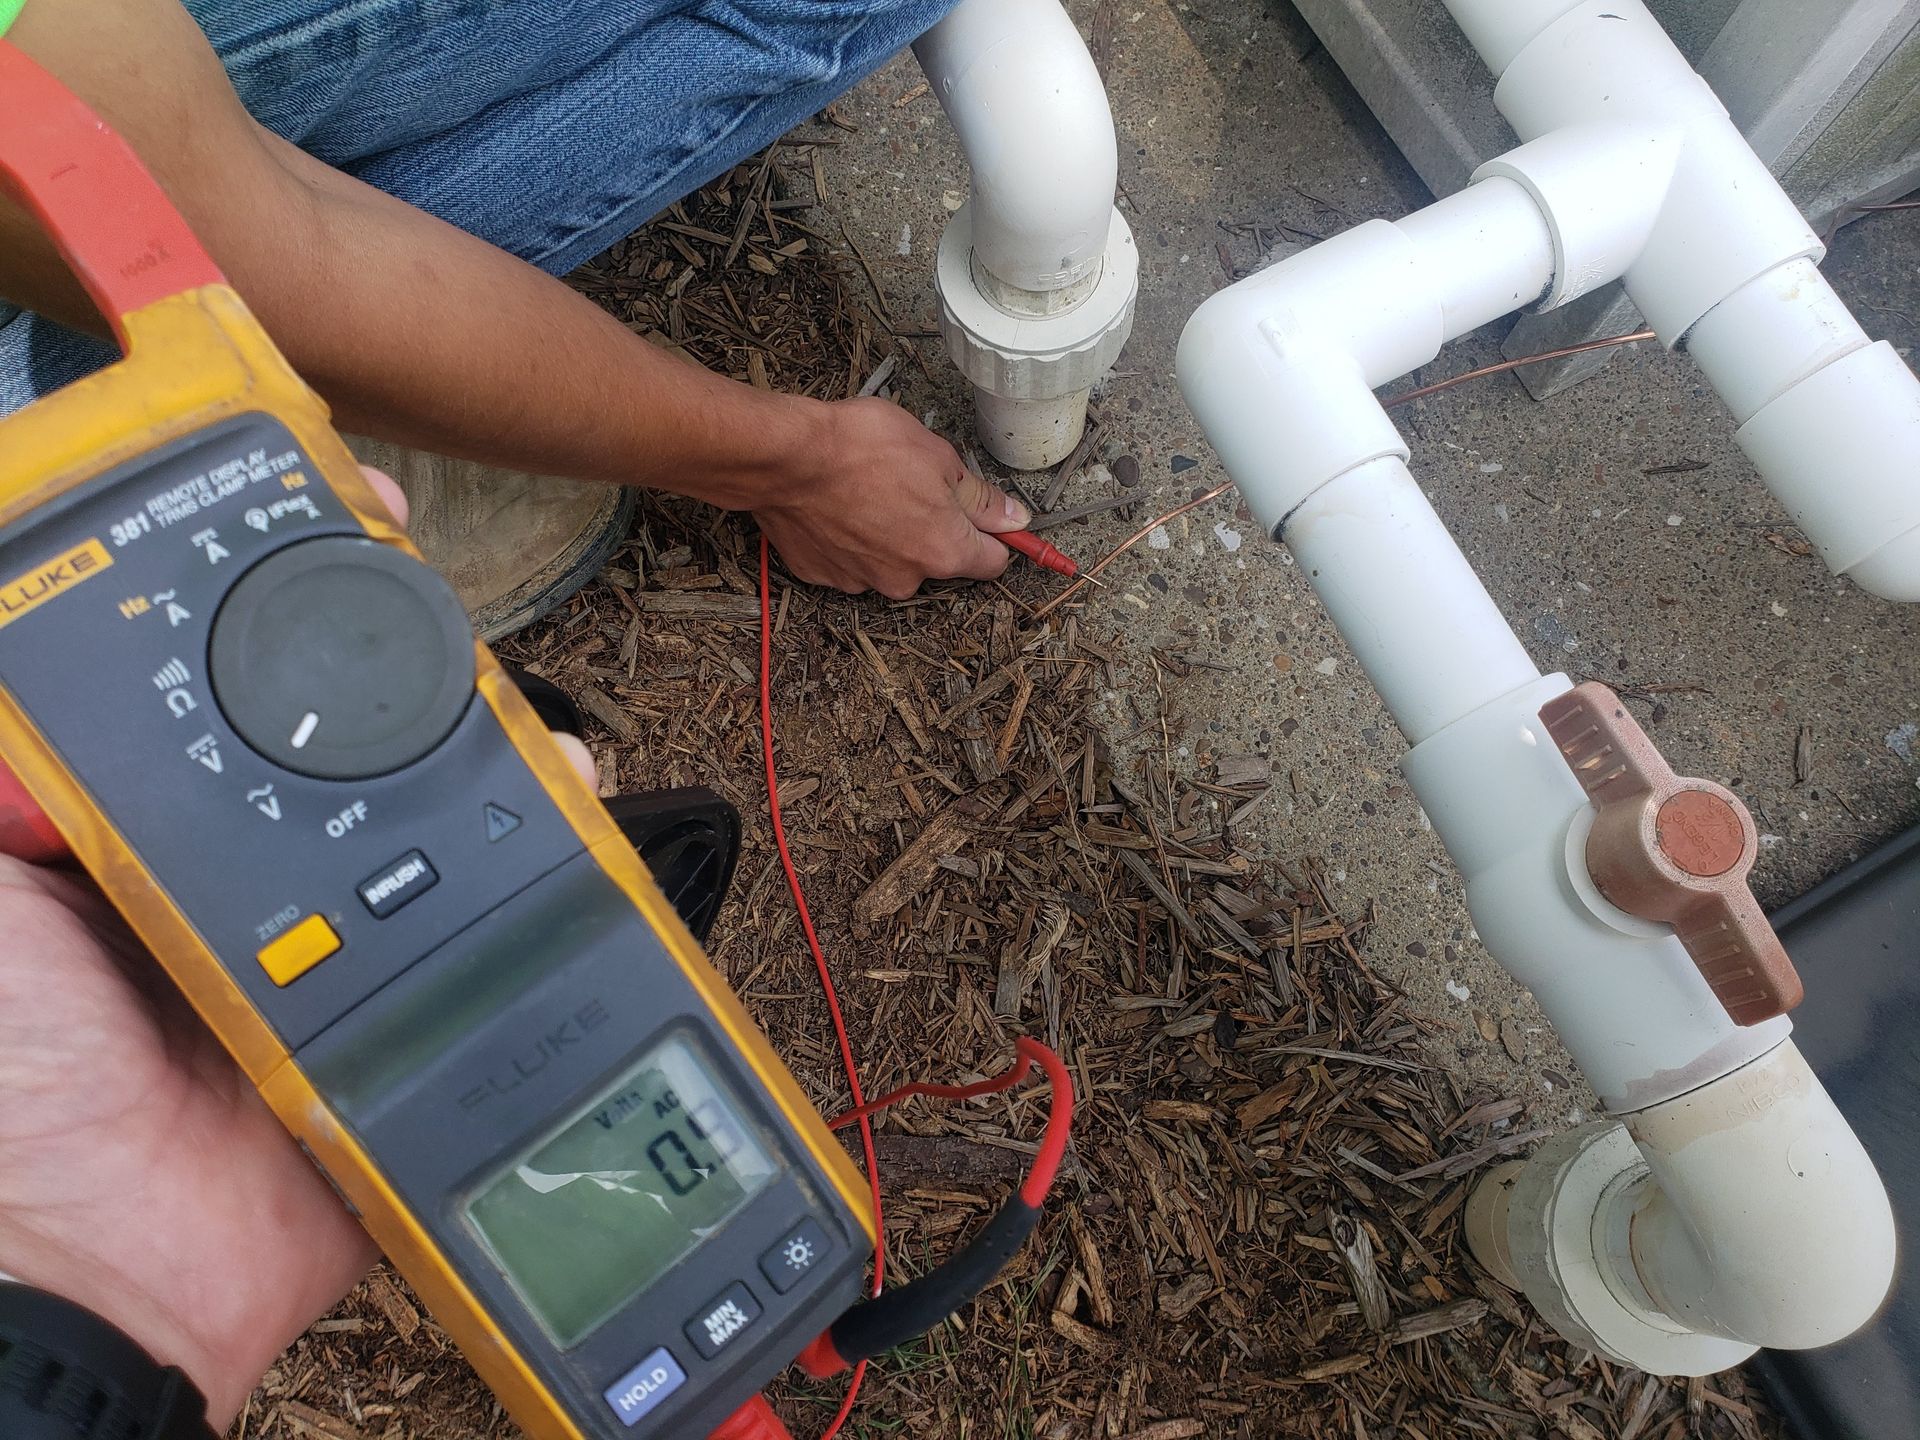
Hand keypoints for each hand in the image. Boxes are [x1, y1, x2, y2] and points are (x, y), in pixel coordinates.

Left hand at [0, 470, 595, 1426]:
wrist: (96, 1261)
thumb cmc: (9, 1077)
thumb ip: (7, 769)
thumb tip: (36, 628)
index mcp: (134, 828)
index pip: (215, 677)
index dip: (259, 583)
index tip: (308, 504)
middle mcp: (245, 865)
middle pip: (338, 725)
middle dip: (388, 640)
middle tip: (417, 582)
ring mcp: (342, 932)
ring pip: (431, 802)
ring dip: (479, 732)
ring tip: (497, 689)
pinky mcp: (420, 996)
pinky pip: (495, 910)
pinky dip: (543, 847)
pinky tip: (562, 791)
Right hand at [754, 398, 1031, 598]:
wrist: (785, 458)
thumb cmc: (860, 448)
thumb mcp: (938, 457)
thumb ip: (979, 497)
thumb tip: (1013, 518)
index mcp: (944, 551)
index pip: (993, 562)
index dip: (994, 535)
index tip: (989, 519)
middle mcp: (906, 579)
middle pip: (938, 560)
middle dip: (932, 529)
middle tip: (912, 485)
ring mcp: (860, 581)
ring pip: (891, 561)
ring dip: (888, 534)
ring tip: (867, 491)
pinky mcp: (823, 575)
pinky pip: (849, 560)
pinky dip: (849, 538)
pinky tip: (838, 506)